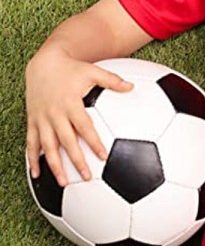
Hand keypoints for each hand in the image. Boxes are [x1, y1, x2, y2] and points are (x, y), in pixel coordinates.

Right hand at [25, 50, 132, 186]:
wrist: (44, 64)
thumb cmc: (72, 69)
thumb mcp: (93, 71)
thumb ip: (112, 81)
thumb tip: (132, 87)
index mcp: (71, 103)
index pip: (84, 127)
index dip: (93, 142)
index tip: (103, 157)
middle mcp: (55, 113)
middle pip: (66, 141)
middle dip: (76, 160)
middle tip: (87, 176)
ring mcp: (42, 119)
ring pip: (46, 146)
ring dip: (53, 165)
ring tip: (63, 181)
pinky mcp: (32, 121)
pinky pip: (31, 143)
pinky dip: (32, 159)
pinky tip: (36, 174)